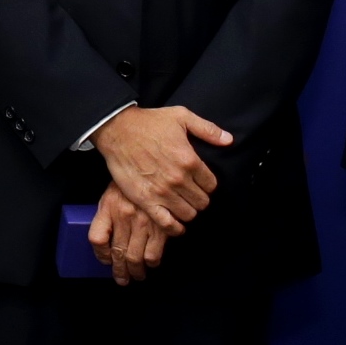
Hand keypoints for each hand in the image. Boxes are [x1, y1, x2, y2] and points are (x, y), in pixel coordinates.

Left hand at [92, 187, 167, 285]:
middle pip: (118, 254)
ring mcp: (144, 222)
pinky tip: (152, 262)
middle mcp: (125, 216)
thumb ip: (107, 215)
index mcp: (109, 206)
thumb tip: (106, 244)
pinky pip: (154, 253)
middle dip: (120, 271)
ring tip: (138, 275)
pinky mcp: (162, 226)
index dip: (100, 255)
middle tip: (123, 279)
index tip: (106, 261)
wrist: (155, 166)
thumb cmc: (133, 183)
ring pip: (136, 257)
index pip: (97, 238)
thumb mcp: (112, 193)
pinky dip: (152, 262)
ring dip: (136, 271)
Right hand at [95, 103, 234, 233]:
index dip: (207, 185)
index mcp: (190, 160)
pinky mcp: (146, 200)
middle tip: (191, 194)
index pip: (211, 185)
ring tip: (182, 205)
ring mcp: (162, 192)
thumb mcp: (182, 117)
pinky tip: (176, 225)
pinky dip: (174, 228)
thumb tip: (229, 140)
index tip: (201, 183)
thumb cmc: (149, 122)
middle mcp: (178, 179)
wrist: (117, 130)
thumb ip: (208, 130)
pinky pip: (167, 223)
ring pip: (188, 214)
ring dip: (187, 211)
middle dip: (199, 199)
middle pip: (202, 202)